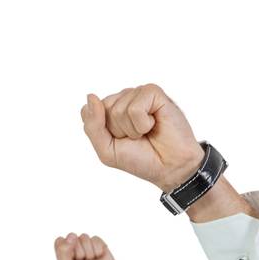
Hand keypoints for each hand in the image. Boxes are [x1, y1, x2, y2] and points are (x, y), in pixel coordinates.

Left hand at [54, 233, 123, 259]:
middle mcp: (75, 250)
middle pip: (72, 237)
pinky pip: (95, 239)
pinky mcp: (99, 245)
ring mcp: (87, 247)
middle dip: (79, 252)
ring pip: (84, 237)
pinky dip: (98, 249)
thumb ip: (63, 251)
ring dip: (89, 252)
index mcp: (64, 257)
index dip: (65, 248)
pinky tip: (99, 258)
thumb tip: (72, 235)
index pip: (59, 241)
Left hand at [81, 85, 202, 190]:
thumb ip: (92, 126)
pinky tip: (154, 125)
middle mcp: (124, 98)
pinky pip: (136, 108)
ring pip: (119, 109)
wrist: (169, 168)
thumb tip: (90, 96)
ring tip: (146, 133)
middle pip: (104, 109)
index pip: (89, 113)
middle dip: (118, 132)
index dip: (103, 134)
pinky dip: (143, 124)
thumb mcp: (107, 150)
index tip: (121, 142)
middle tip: (136, 138)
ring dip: (132, 130)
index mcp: (110, 109)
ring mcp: (138, 93)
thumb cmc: (141, 159)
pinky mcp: (153, 92)